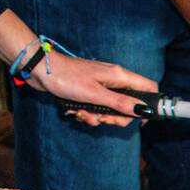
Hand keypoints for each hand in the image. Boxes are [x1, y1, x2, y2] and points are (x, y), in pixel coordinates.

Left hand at [27, 49, 157, 126]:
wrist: (39, 69)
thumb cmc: (66, 78)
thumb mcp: (95, 94)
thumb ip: (120, 103)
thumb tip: (143, 110)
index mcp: (119, 76)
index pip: (149, 87)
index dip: (150, 104)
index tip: (141, 119)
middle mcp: (114, 80)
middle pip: (131, 104)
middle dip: (119, 117)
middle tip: (105, 119)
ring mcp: (102, 86)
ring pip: (114, 109)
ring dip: (102, 117)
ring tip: (87, 115)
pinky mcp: (91, 92)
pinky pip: (99, 108)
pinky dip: (91, 114)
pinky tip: (79, 112)